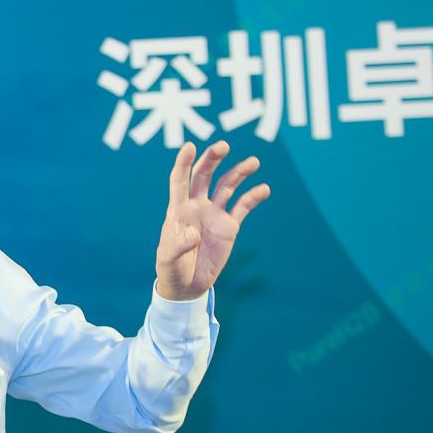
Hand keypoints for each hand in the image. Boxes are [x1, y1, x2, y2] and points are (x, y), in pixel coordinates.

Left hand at [154, 140, 270, 300]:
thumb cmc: (171, 269)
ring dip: (239, 173)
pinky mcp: (229, 227)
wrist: (186, 286)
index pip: (179, 181)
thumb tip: (194, 232)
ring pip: (227, 187)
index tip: (189, 146)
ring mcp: (214, 215)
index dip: (183, 164)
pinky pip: (243, 207)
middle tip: (223, 146)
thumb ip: (178, 245)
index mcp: (177, 210)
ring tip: (253, 162)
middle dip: (212, 160)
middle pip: (204, 176)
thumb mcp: (168, 259)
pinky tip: (264, 189)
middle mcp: (196, 207)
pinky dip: (253, 197)